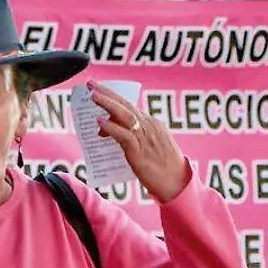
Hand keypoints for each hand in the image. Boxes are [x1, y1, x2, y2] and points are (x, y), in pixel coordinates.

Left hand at [90, 81, 188, 202]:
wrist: (176, 183)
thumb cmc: (162, 168)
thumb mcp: (148, 146)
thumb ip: (128, 136)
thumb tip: (105, 131)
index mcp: (152, 123)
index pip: (129, 107)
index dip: (112, 100)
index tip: (99, 91)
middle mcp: (149, 126)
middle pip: (125, 105)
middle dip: (107, 93)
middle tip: (91, 84)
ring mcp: (145, 137)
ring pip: (124, 115)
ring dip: (107, 104)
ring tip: (92, 96)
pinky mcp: (139, 151)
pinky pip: (123, 135)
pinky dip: (111, 127)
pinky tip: (99, 122)